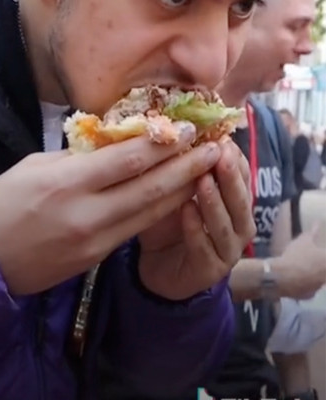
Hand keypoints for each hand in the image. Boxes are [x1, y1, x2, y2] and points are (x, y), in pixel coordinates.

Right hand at [0, 131, 222, 294]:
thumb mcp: (34, 165)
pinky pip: (135, 229)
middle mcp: (87, 213)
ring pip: (149, 212)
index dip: (163, 144)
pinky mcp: (95, 258)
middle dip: (186, 166)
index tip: (190, 129)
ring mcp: (94, 240)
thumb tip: (117, 143)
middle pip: (149, 187)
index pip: (127, 160)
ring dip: (182, 189)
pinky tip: (177, 196)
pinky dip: (159, 210)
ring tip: (206, 170)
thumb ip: (78, 157)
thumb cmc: (1, 203)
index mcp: (67, 182)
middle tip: (215, 147)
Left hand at [137, 141, 254, 299]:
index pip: (244, 177)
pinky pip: (205, 249)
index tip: (221, 139)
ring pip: (227, 226)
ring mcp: (228, 251)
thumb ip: (186, 166)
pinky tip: (186, 210)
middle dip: (231, 177)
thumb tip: (185, 128)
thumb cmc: (169, 219)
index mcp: (235, 202)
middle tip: (219, 154)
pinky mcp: (209, 271)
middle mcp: (238, 226)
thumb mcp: (175, 188)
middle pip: (241, 201)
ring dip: (215, 202)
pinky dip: (196, 229)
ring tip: (202, 180)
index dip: (235, 159)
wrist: (156, 264)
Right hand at [273, 225, 325, 299]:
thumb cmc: (295, 256)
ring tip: (305, 269)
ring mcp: (319, 287)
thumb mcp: (303, 240)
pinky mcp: (309, 296)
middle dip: (321, 266)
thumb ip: (312, 232)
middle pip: (325, 270)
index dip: (324, 256)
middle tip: (314, 261)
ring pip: (320, 281)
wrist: (282, 277)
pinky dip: (307, 285)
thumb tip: (318, 223)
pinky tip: (299, 280)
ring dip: (316, 276)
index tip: (321, 254)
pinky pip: (311, 289)